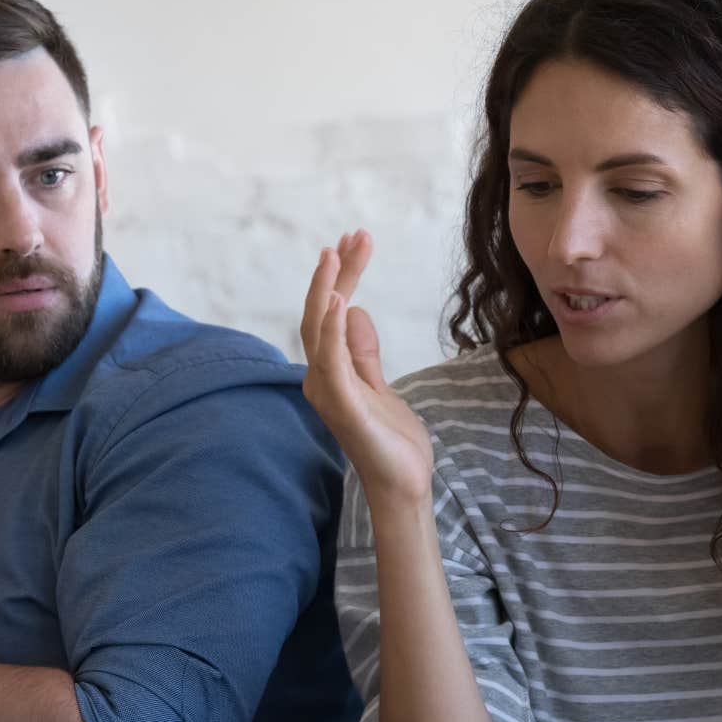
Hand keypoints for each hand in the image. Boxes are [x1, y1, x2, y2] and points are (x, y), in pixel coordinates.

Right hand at [299, 230, 434, 508]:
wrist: (403, 486)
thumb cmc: (391, 441)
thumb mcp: (380, 385)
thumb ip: (363, 352)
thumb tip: (355, 310)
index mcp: (328, 373)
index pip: (329, 315)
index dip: (339, 278)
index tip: (354, 243)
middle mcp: (319, 379)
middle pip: (322, 314)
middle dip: (337, 272)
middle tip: (354, 235)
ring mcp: (328, 392)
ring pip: (319, 331)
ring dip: (328, 289)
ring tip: (337, 252)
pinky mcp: (343, 407)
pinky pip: (332, 362)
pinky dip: (334, 330)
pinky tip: (343, 301)